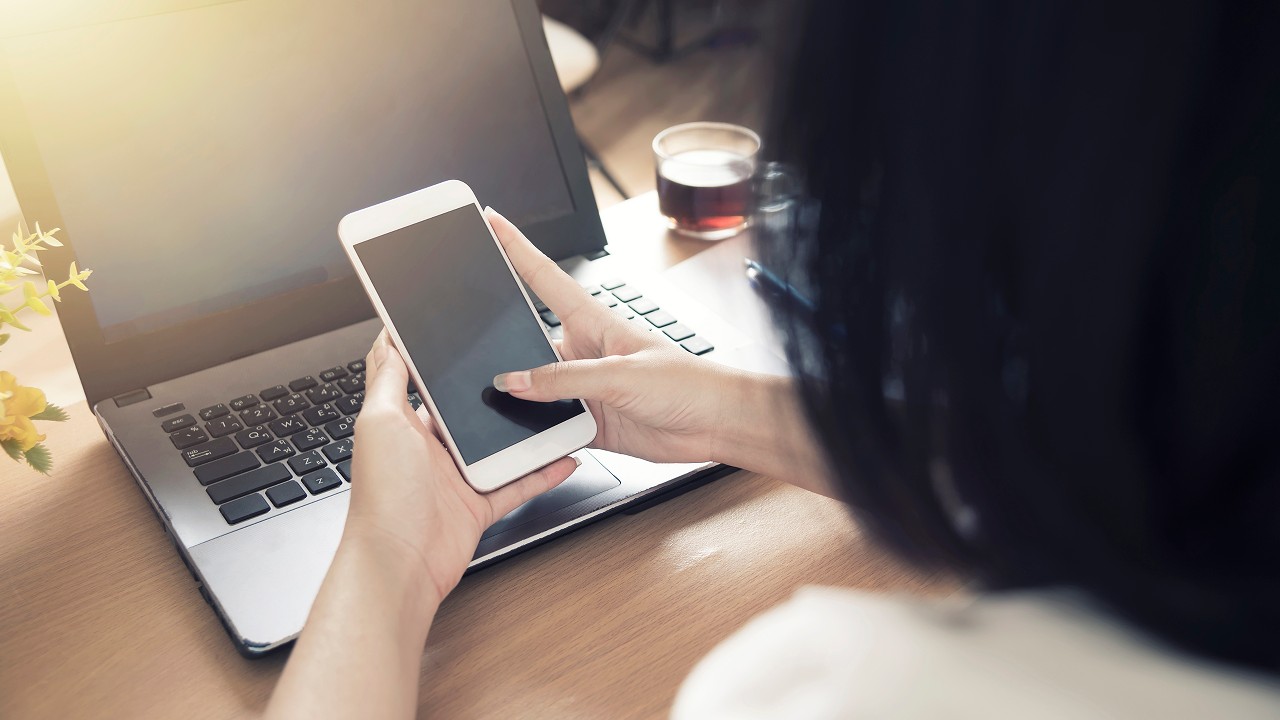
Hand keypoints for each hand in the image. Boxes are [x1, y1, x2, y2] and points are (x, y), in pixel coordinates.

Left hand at [344, 331, 578, 605]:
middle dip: (491, 390)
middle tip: (522, 364)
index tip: (457, 332)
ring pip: (498, 445)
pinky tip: (563, 456)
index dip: (433, 355)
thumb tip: (387, 339)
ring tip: (551, 405)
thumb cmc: (382, 496)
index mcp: (401, 423)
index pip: (416, 379)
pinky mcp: (478, 505)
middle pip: (466, 410)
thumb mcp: (379, 421)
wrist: (400, 564)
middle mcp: (428, 448)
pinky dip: (542, 472)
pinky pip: (518, 483)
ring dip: (524, 429)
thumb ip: (387, 379)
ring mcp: (455, 477)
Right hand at [487, 208, 741, 465]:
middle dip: (497, 338)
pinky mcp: (588, 421)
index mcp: (593, 321)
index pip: (543, 276)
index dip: (515, 247)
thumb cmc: (687, 383)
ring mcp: (583, 387)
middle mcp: (583, 351)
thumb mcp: (621, 374)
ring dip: (516, 397)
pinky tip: (521, 435)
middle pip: (526, 337)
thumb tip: (514, 380)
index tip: (489, 221)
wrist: (716, 424)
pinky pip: (548, 425)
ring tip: (492, 402)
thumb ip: (564, 378)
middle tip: (466, 340)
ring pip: (532, 388)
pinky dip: (533, 432)